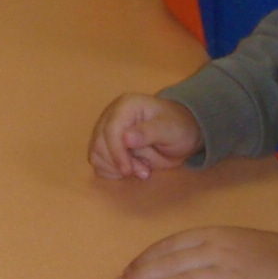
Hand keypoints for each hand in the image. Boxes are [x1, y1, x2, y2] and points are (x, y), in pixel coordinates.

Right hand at [89, 92, 203, 179]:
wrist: (181, 133)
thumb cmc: (178, 127)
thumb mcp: (170, 129)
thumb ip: (149, 132)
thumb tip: (125, 139)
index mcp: (126, 106)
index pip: (110, 130)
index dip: (116, 152)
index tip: (127, 171)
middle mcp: (111, 116)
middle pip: (99, 144)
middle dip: (119, 163)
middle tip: (144, 171)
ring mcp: (106, 131)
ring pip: (96, 155)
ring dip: (116, 169)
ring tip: (141, 169)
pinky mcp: (106, 146)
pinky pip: (98, 162)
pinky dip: (112, 171)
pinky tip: (130, 169)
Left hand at [115, 226, 277, 278]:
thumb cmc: (266, 253)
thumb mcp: (231, 239)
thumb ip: (200, 247)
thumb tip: (164, 263)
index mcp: (213, 234)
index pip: (169, 246)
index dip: (144, 259)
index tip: (126, 272)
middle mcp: (219, 252)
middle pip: (171, 264)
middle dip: (142, 276)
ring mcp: (232, 275)